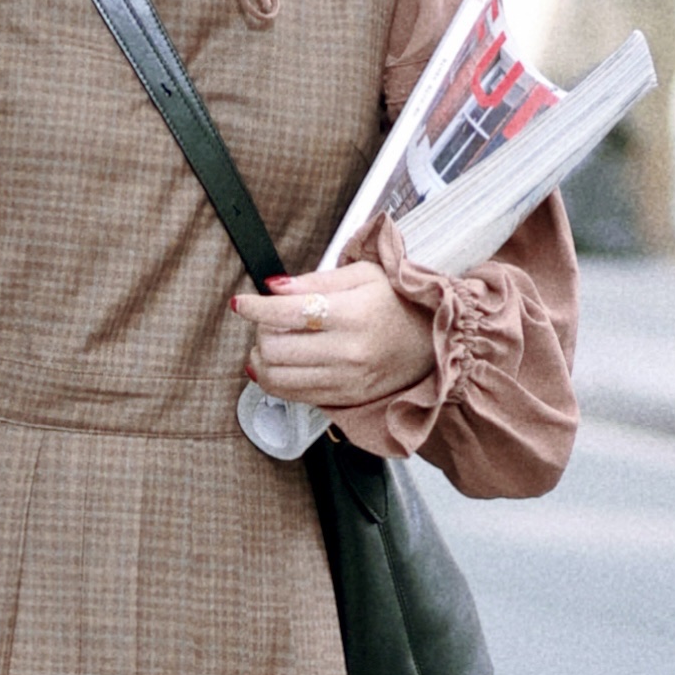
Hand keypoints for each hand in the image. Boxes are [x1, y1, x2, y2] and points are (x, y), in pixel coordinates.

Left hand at [233, 261, 434, 409]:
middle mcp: (348, 352)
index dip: (255, 307)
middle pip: (275, 348)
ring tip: (270, 342)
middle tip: (266, 320)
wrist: (433, 343)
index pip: (287, 313)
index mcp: (353, 314)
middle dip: (259, 331)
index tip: (241, 303)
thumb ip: (315, 280)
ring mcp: (345, 380)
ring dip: (262, 358)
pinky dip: (274, 380)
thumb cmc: (399, 304)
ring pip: (277, 377)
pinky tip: (277, 364)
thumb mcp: (364, 275)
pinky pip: (293, 395)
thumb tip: (274, 287)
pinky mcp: (344, 399)